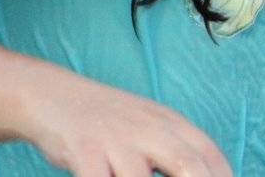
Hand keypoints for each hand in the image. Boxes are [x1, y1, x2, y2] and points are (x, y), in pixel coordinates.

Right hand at [28, 77, 230, 176]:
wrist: (55, 95)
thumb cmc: (110, 122)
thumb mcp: (150, 127)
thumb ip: (176, 151)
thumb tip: (203, 173)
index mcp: (172, 125)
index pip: (210, 156)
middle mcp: (150, 130)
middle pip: (188, 165)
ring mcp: (118, 141)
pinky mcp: (85, 152)